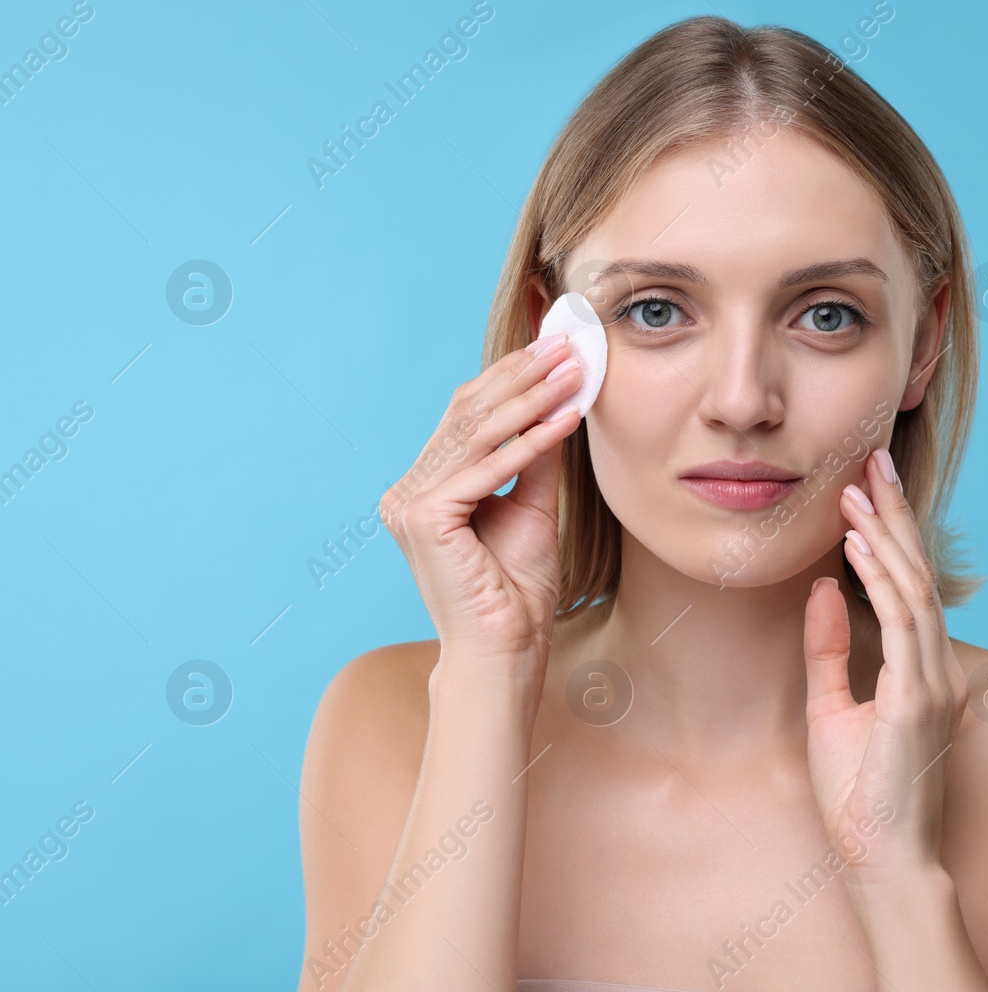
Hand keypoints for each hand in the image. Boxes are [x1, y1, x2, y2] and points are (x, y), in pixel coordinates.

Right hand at [379, 336, 584, 671]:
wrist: (506, 647)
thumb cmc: (517, 589)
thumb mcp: (532, 506)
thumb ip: (533, 455)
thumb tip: (555, 400)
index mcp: (426, 487)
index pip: (467, 416)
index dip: (510, 377)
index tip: (553, 348)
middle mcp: (409, 491)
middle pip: (470, 415)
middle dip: (523, 376)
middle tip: (568, 344)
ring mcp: (409, 503)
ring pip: (480, 435)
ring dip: (533, 399)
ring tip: (574, 371)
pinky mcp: (424, 517)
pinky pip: (488, 468)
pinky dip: (531, 441)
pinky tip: (566, 419)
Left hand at [802, 447, 966, 885]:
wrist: (883, 861)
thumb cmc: (861, 798)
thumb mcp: (831, 710)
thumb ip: (829, 649)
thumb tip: (823, 587)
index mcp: (922, 672)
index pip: (908, 587)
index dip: (890, 535)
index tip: (867, 488)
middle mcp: (937, 669)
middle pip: (917, 574)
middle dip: (894, 515)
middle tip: (872, 460)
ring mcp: (933, 683)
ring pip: (914, 589)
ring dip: (885, 535)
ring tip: (858, 488)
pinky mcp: (918, 701)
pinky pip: (902, 625)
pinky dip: (880, 580)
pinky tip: (857, 547)